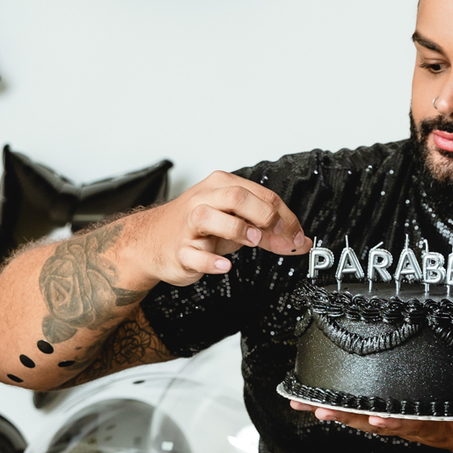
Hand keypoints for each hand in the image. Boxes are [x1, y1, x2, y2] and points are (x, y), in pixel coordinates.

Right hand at [116, 171, 311, 288]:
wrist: (152, 241)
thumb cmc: (198, 229)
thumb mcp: (236, 223)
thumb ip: (268, 232)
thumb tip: (299, 241)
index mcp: (222, 186)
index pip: (262, 195)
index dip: (286, 216)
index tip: (298, 235)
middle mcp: (204, 200)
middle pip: (237, 197)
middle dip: (264, 215)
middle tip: (279, 235)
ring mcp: (189, 225)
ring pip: (209, 216)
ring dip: (237, 229)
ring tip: (253, 241)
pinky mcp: (179, 250)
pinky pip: (194, 254)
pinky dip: (212, 261)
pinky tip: (226, 265)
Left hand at [287, 398, 452, 452]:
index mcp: (436, 427)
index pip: (412, 423)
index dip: (394, 421)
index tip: (376, 417)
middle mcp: (413, 426)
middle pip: (375, 421)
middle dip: (348, 416)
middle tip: (320, 409)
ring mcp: (403, 421)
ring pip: (364, 417)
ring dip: (336, 412)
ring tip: (307, 404)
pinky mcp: (398, 414)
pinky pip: (366, 411)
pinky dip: (342, 407)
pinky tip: (319, 401)